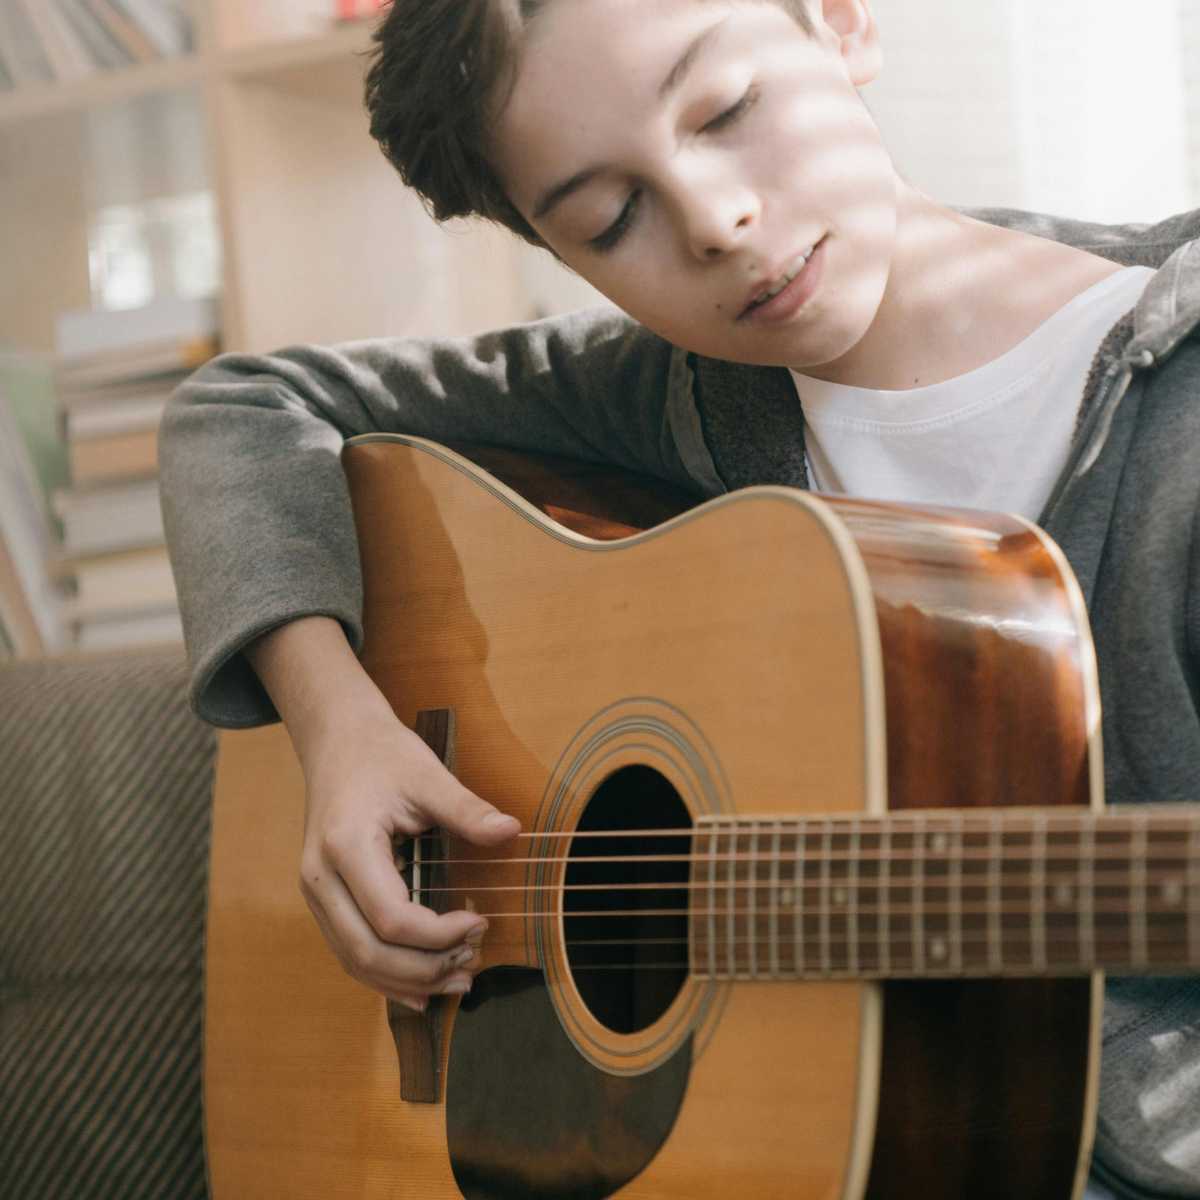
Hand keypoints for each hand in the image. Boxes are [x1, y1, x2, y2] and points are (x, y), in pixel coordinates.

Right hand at [298, 706, 519, 1010]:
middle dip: (425, 969)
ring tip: (456, 981)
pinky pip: (350, 951)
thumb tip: (512, 831)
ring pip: (355, 961)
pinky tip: (421, 986)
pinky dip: (385, 974)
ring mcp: (316, 892)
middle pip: (368, 952)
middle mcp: (320, 877)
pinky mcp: (324, 898)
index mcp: (345, 846)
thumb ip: (466, 809)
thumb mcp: (427, 775)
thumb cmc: (383, 755)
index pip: (391, 918)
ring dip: (406, 981)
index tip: (480, 922)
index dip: (439, 935)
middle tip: (473, 962)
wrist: (338, 741)